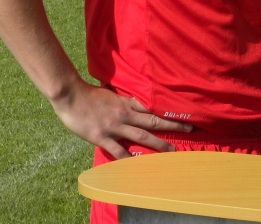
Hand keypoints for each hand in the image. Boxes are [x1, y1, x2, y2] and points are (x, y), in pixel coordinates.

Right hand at [49, 79, 193, 158]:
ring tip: (171, 151)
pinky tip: (138, 165)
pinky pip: (118, 150)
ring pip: (142, 135)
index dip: (167, 112)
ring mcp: (114, 126)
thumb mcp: (111, 94)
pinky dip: (128, 158)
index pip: (152, 108)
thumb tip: (134, 105)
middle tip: (190, 128)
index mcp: (126, 103)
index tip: (182, 114)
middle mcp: (125, 114)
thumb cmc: (89, 94)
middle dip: (173, 125)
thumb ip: (123, 101)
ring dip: (158, 143)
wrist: (70, 95)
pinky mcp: (102, 137)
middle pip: (153, 120)